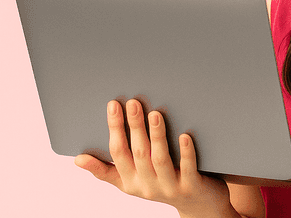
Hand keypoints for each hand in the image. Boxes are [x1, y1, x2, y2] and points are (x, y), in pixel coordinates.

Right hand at [74, 99, 233, 216]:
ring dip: (157, 136)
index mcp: (130, 181)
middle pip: (138, 153)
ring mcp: (169, 187)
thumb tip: (77, 159)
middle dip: (134, 126)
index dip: (114, 128)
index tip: (113, 105)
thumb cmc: (160, 184)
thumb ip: (106, 170)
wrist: (196, 204)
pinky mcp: (190, 186)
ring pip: (160, 160)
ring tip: (155, 114)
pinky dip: (185, 152)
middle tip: (134, 103)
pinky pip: (187, 168)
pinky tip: (185, 135)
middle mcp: (147, 186)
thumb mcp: (130, 181)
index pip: (118, 152)